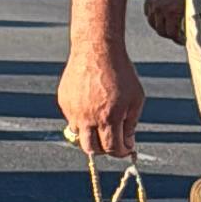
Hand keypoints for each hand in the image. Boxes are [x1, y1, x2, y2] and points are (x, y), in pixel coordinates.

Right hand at [58, 40, 143, 157]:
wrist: (96, 49)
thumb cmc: (120, 72)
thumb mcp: (136, 98)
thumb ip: (131, 124)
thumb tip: (128, 143)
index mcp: (108, 117)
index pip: (112, 148)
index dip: (120, 152)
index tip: (125, 149)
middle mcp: (87, 117)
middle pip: (91, 149)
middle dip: (104, 150)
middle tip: (112, 142)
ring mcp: (73, 109)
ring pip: (79, 135)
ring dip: (91, 134)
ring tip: (102, 119)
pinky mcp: (64, 101)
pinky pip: (72, 118)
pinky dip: (82, 117)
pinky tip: (91, 102)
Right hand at [142, 0, 186, 45]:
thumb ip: (189, 11)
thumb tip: (193, 24)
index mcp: (174, 11)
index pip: (172, 33)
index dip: (177, 40)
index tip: (183, 40)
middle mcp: (161, 9)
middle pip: (161, 31)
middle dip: (169, 36)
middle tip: (176, 36)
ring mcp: (153, 3)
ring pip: (152, 23)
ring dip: (159, 27)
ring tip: (166, 27)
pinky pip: (148, 12)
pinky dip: (152, 17)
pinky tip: (159, 16)